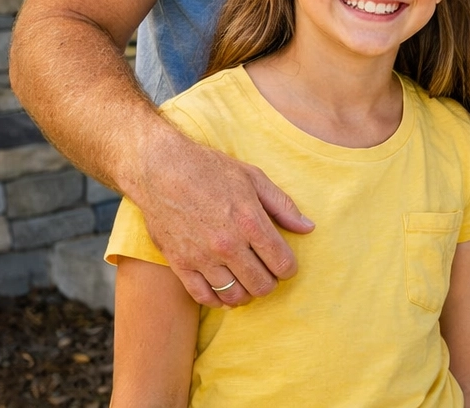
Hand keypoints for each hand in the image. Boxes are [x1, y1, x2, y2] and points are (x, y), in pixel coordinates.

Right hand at [132, 127, 313, 307]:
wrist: (161, 169)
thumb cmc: (211, 170)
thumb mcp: (254, 178)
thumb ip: (283, 206)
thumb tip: (308, 227)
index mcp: (250, 222)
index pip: (281, 263)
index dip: (289, 269)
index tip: (286, 265)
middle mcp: (228, 244)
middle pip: (261, 284)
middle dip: (270, 283)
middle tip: (268, 275)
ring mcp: (202, 257)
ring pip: (234, 295)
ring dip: (246, 294)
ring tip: (248, 283)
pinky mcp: (179, 263)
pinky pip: (203, 297)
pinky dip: (218, 300)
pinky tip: (224, 292)